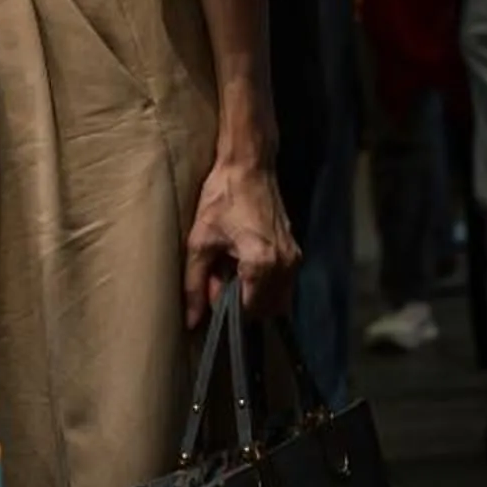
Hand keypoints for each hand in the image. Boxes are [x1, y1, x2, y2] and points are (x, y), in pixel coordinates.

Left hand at [182, 152, 300, 327]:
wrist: (249, 166)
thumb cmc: (223, 197)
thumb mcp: (200, 241)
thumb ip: (195, 284)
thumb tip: (191, 320)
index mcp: (262, 265)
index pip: (248, 312)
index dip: (227, 308)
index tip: (213, 290)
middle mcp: (284, 266)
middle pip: (265, 310)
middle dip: (242, 303)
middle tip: (221, 279)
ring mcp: (294, 259)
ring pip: (277, 299)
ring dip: (255, 295)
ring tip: (232, 270)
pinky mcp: (295, 251)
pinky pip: (283, 284)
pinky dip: (265, 283)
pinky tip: (244, 263)